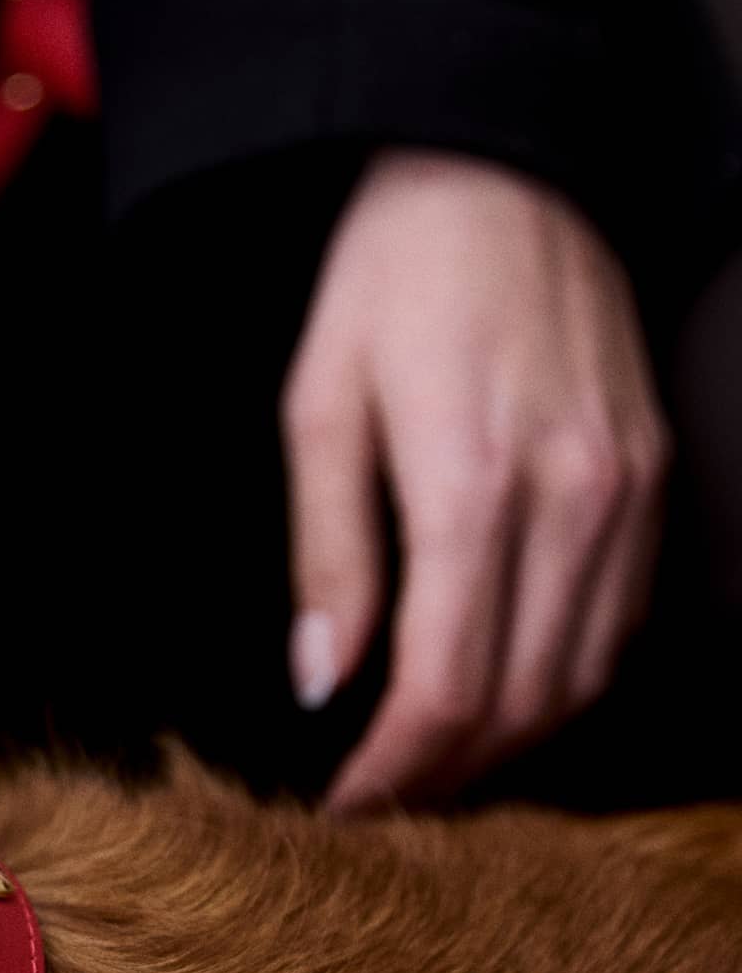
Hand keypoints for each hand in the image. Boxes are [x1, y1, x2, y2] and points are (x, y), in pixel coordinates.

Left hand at [281, 148, 670, 811]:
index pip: (447, 686)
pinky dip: (560, 678)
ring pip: (581, 675)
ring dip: (505, 742)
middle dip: (444, 774)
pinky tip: (501, 689)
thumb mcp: (320, 408)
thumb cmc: (391, 278)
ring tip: (431, 763)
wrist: (503, 168)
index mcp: (475, 485)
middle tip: (381, 799)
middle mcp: (573, 498)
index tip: (345, 804)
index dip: (394, 770)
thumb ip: (327, 555)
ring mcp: (627, 489)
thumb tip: (325, 682)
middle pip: (520, 701)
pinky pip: (618, 619)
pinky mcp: (652, 475)